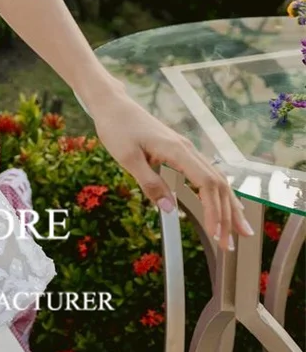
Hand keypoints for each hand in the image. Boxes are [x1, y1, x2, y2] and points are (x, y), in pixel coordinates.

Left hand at [90, 87, 254, 249]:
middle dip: (227, 216)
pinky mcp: (181, 151)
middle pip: (218, 184)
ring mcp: (186, 149)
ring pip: (217, 179)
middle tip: (230, 245)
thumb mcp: (128, 158)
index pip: (207, 184)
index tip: (215, 234)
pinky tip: (224, 205)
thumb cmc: (117, 128)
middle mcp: (187, 149)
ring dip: (228, 206)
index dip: (214, 211)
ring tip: (239, 230)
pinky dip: (219, 193)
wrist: (113, 105)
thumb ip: (150, 183)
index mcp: (177, 150)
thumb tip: (171, 209)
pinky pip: (207, 173)